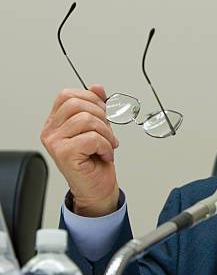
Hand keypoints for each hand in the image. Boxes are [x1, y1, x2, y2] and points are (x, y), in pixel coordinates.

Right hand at [40, 85, 120, 216]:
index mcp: (56, 121)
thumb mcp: (98, 127)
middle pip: (76, 104)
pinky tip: (104, 154)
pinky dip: (105, 146)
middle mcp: (51, 131)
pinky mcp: (64, 153)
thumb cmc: (95, 160)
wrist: (96, 188)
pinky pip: (92, 138)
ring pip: (86, 119)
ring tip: (107, 145)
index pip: (68, 95)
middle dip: (101, 116)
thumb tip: (97, 87)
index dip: (91, 99)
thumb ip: (95, 106)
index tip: (103, 112)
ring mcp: (55, 142)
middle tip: (108, 132)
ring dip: (106, 133)